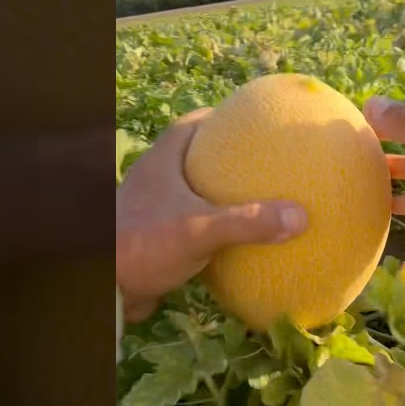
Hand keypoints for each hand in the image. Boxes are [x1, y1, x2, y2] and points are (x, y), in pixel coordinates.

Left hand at [116, 108, 307, 321]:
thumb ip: (247, 222)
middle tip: (259, 159)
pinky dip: (213, 228)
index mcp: (161, 163)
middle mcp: (154, 181)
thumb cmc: (144, 245)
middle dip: (223, 157)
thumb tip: (299, 216)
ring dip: (218, 195)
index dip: (217, 116)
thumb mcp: (199, 230)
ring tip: (254, 197)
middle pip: (192, 157)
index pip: (189, 124)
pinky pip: (191, 226)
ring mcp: (152, 211)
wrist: (105, 289)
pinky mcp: (154, 240)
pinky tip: (237, 240)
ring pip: (190, 194)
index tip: (247, 117)